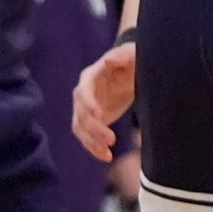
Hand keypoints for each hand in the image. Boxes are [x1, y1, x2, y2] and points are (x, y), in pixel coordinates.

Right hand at [74, 41, 138, 160]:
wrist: (132, 71)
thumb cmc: (132, 59)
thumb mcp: (131, 54)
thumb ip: (121, 55)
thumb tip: (108, 61)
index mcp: (90, 76)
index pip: (82, 91)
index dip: (88, 104)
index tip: (99, 115)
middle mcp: (84, 94)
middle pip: (80, 113)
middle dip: (93, 128)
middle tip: (111, 138)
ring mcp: (86, 109)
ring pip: (80, 128)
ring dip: (91, 142)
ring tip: (108, 153)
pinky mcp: (93, 121)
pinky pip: (88, 137)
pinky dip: (94, 148)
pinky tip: (107, 157)